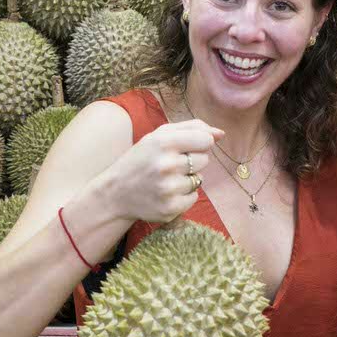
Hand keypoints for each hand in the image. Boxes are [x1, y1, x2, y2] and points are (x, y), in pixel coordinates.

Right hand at [103, 119, 222, 225]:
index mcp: (163, 142)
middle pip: (205, 159)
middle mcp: (166, 165)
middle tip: (169, 165)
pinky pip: (194, 197)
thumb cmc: (141, 159)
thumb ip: (192, 128)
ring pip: (199, 179)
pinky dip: (184, 195)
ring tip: (166, 179)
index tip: (186, 147)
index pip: (205, 140)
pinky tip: (166, 193)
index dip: (199, 144)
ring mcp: (168, 189)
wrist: (115, 193)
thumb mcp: (158, 136)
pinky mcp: (170, 208)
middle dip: (192, 161)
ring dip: (187, 179)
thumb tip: (221, 134)